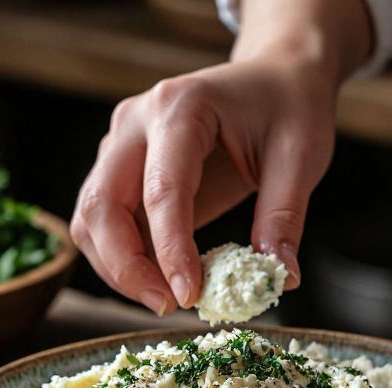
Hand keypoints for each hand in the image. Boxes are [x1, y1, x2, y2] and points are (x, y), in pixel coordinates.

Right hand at [70, 0, 371, 314]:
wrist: (274, 77)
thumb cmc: (288, 107)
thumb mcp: (301, 156)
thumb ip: (284, 216)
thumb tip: (280, 279)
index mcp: (181, 108)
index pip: (162, 189)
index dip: (170, 250)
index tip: (189, 296)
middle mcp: (137, 121)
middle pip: (102, 204)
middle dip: (126, 267)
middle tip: (168, 306)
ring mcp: (121, 143)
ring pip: (90, 217)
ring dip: (118, 268)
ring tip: (167, 297)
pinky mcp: (120, 168)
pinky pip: (104, 222)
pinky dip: (123, 258)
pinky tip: (162, 278)